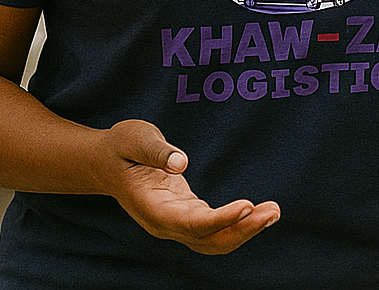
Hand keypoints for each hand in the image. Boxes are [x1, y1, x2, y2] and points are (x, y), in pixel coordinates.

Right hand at [100, 119, 280, 253]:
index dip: (220, 219)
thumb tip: (181, 162)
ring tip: (274, 212)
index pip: (190, 223)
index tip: (247, 205)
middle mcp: (164, 223)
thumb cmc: (120, 146)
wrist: (104, 162)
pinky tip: (260, 212)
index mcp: (151, 207)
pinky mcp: (186, 215)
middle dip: (242, 230)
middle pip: (207, 240)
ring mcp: (175, 223)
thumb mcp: (134, 138)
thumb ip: (156, 150)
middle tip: (273, 211)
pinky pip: (214, 229)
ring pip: (213, 240)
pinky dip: (238, 223)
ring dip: (245, 230)